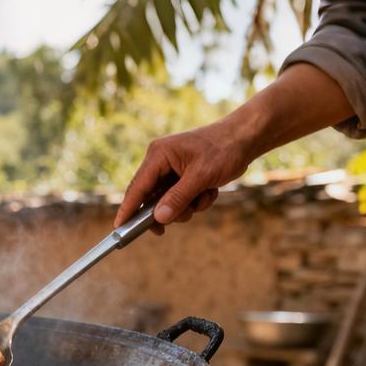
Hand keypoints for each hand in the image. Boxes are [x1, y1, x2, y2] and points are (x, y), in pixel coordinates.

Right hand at [114, 121, 252, 230]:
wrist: (247, 137)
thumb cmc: (224, 150)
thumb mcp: (201, 177)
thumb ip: (177, 198)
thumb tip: (158, 219)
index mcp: (158, 155)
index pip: (137, 187)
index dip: (128, 209)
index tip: (118, 228)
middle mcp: (160, 161)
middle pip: (151, 198)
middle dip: (169, 209)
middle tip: (184, 216)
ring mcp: (171, 169)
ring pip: (168, 201)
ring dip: (187, 206)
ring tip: (205, 196)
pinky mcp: (182, 176)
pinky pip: (181, 198)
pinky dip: (196, 200)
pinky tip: (210, 191)